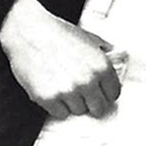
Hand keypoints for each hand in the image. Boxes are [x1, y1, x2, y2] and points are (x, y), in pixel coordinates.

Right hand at [0, 0, 126, 120]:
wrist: (28, 32)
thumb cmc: (56, 33)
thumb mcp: (90, 39)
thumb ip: (105, 53)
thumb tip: (117, 59)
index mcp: (101, 67)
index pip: (113, 94)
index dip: (105, 92)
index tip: (99, 91)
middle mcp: (87, 81)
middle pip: (99, 108)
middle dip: (91, 101)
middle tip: (82, 93)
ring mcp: (68, 91)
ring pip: (78, 111)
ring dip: (72, 103)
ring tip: (63, 86)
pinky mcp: (48, 98)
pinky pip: (60, 113)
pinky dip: (56, 106)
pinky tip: (53, 90)